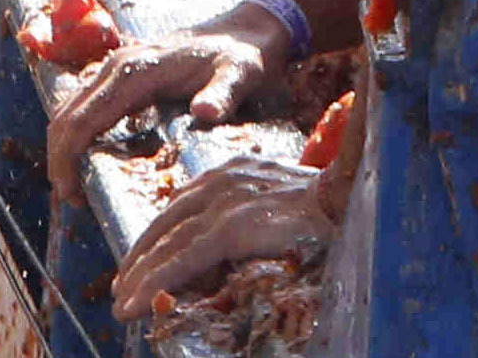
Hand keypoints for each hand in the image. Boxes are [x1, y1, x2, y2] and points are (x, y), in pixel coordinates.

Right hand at [44, 2, 291, 182]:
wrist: (248, 28)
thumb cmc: (244, 55)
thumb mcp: (241, 74)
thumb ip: (224, 93)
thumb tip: (204, 111)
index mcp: (136, 69)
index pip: (82, 117)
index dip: (68, 157)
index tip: (72, 195)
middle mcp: (118, 65)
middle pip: (66, 114)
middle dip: (60, 159)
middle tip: (73, 201)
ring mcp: (118, 66)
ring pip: (70, 108)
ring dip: (64, 147)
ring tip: (78, 189)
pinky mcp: (124, 74)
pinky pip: (86, 104)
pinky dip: (77, 133)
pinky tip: (91, 161)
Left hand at [106, 146, 338, 317]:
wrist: (355, 201)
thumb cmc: (328, 210)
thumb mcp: (277, 207)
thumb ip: (247, 221)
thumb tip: (223, 257)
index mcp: (232, 172)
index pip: (181, 206)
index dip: (155, 238)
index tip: (138, 264)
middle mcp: (223, 180)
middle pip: (166, 223)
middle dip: (140, 259)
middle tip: (122, 289)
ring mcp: (226, 202)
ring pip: (167, 243)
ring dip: (139, 276)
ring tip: (122, 305)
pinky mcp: (231, 226)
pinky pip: (181, 259)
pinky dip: (153, 282)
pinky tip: (135, 303)